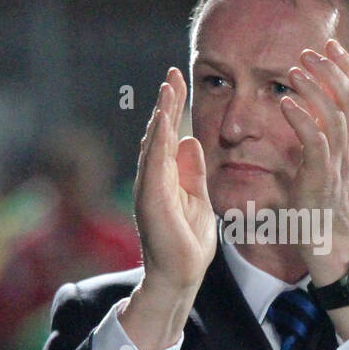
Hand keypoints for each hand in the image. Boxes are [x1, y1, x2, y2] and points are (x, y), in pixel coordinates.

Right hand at [122, 67, 215, 349]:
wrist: (181, 277)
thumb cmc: (188, 242)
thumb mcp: (199, 197)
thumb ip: (192, 170)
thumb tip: (189, 140)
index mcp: (165, 176)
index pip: (168, 133)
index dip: (173, 107)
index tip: (180, 80)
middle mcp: (153, 178)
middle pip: (157, 132)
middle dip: (166, 102)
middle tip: (174, 72)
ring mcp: (149, 188)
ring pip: (153, 143)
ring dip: (161, 114)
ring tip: (169, 87)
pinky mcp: (151, 200)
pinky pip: (154, 165)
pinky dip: (157, 141)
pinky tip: (164, 120)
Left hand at [279, 38, 348, 281]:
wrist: (332, 250)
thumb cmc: (319, 213)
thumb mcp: (318, 170)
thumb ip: (309, 146)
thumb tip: (291, 121)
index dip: (347, 69)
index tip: (331, 47)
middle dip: (331, 70)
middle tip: (309, 52)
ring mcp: (338, 165)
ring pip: (336, 116)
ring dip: (315, 89)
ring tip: (295, 70)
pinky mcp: (321, 180)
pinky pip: (315, 143)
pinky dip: (301, 120)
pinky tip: (285, 104)